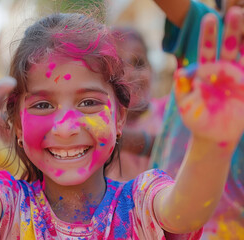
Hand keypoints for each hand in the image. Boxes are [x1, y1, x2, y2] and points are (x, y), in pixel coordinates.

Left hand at [175, 7, 243, 144]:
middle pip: (228, 45)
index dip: (208, 35)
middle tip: (234, 11)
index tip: (209, 18)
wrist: (212, 135)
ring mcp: (238, 76)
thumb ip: (182, 88)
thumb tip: (179, 72)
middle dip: (232, 29)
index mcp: (205, 70)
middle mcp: (223, 69)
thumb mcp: (186, 104)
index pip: (206, 48)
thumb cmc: (195, 118)